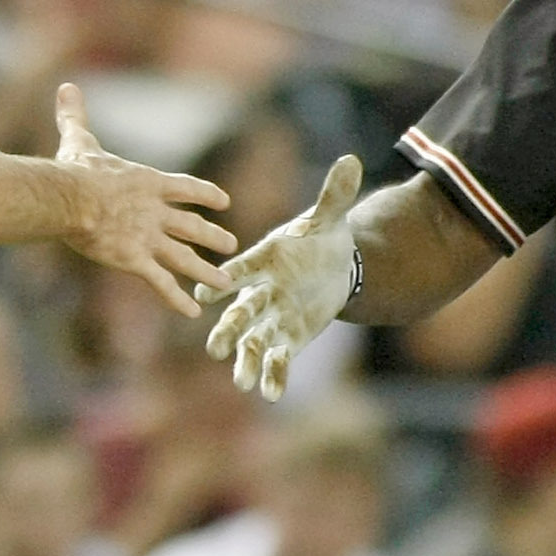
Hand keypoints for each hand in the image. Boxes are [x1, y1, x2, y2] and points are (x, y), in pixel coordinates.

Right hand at [54, 83, 234, 316]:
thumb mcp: (79, 140)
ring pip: (185, 258)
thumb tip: (65, 86)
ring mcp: (148, 237)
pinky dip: (178, 299)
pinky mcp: (135, 260)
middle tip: (232, 246)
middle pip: (192, 227)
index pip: (186, 188)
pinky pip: (161, 283)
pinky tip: (194, 313)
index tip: (223, 202)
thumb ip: (75, 116)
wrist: (71, 198)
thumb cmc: (74, 169)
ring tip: (226, 283)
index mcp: (148, 183)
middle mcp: (155, 212)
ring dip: (206, 272)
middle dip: (213, 237)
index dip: (205, 195)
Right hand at [199, 152, 360, 399]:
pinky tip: (271, 395)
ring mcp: (273, 318)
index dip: (224, 282)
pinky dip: (275, 376)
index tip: (205, 295)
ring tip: (243, 383)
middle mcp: (263, 292)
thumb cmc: (321, 239)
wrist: (334, 266)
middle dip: (229, 330)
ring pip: (254, 341)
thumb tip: (350, 160)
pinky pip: (278, 359)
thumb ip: (335, 195)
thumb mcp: (330, 219)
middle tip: (215, 348)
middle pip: (242, 313)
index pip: (241, 272)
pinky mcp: (288, 337)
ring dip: (247, 361)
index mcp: (266, 262)